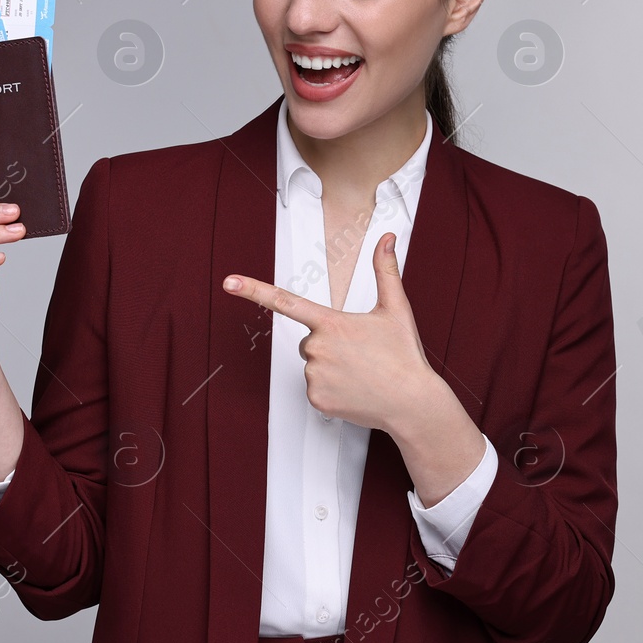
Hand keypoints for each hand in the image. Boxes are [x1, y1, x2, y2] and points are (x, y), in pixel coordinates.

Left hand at [223, 232, 438, 435]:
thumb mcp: (396, 308)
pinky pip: (315, 389)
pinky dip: (331, 389)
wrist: (412, 402)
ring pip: (311, 364)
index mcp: (332, 323)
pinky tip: (354, 389)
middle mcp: (318, 348)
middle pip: (308, 340)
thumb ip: (386, 270)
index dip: (253, 290)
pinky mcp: (316, 399)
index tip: (229, 282)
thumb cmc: (403, 356)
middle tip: (358, 354)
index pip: (286, 301)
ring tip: (359, 373)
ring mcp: (315, 376)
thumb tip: (386, 239)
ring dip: (330, 367)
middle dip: (328, 344)